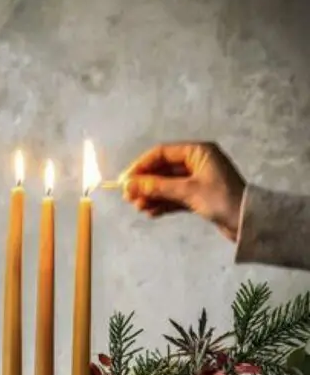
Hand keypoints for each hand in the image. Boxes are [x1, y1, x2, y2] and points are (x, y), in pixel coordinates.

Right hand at [121, 142, 245, 240]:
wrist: (249, 223)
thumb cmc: (222, 200)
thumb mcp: (187, 192)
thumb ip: (157, 187)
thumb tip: (129, 185)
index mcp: (198, 151)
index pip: (161, 153)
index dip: (140, 166)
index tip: (125, 181)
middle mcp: (197, 162)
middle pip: (162, 169)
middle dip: (145, 184)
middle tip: (129, 198)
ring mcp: (198, 179)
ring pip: (167, 184)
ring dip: (152, 195)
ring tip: (139, 208)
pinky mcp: (199, 196)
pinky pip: (175, 196)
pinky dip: (163, 203)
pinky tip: (151, 213)